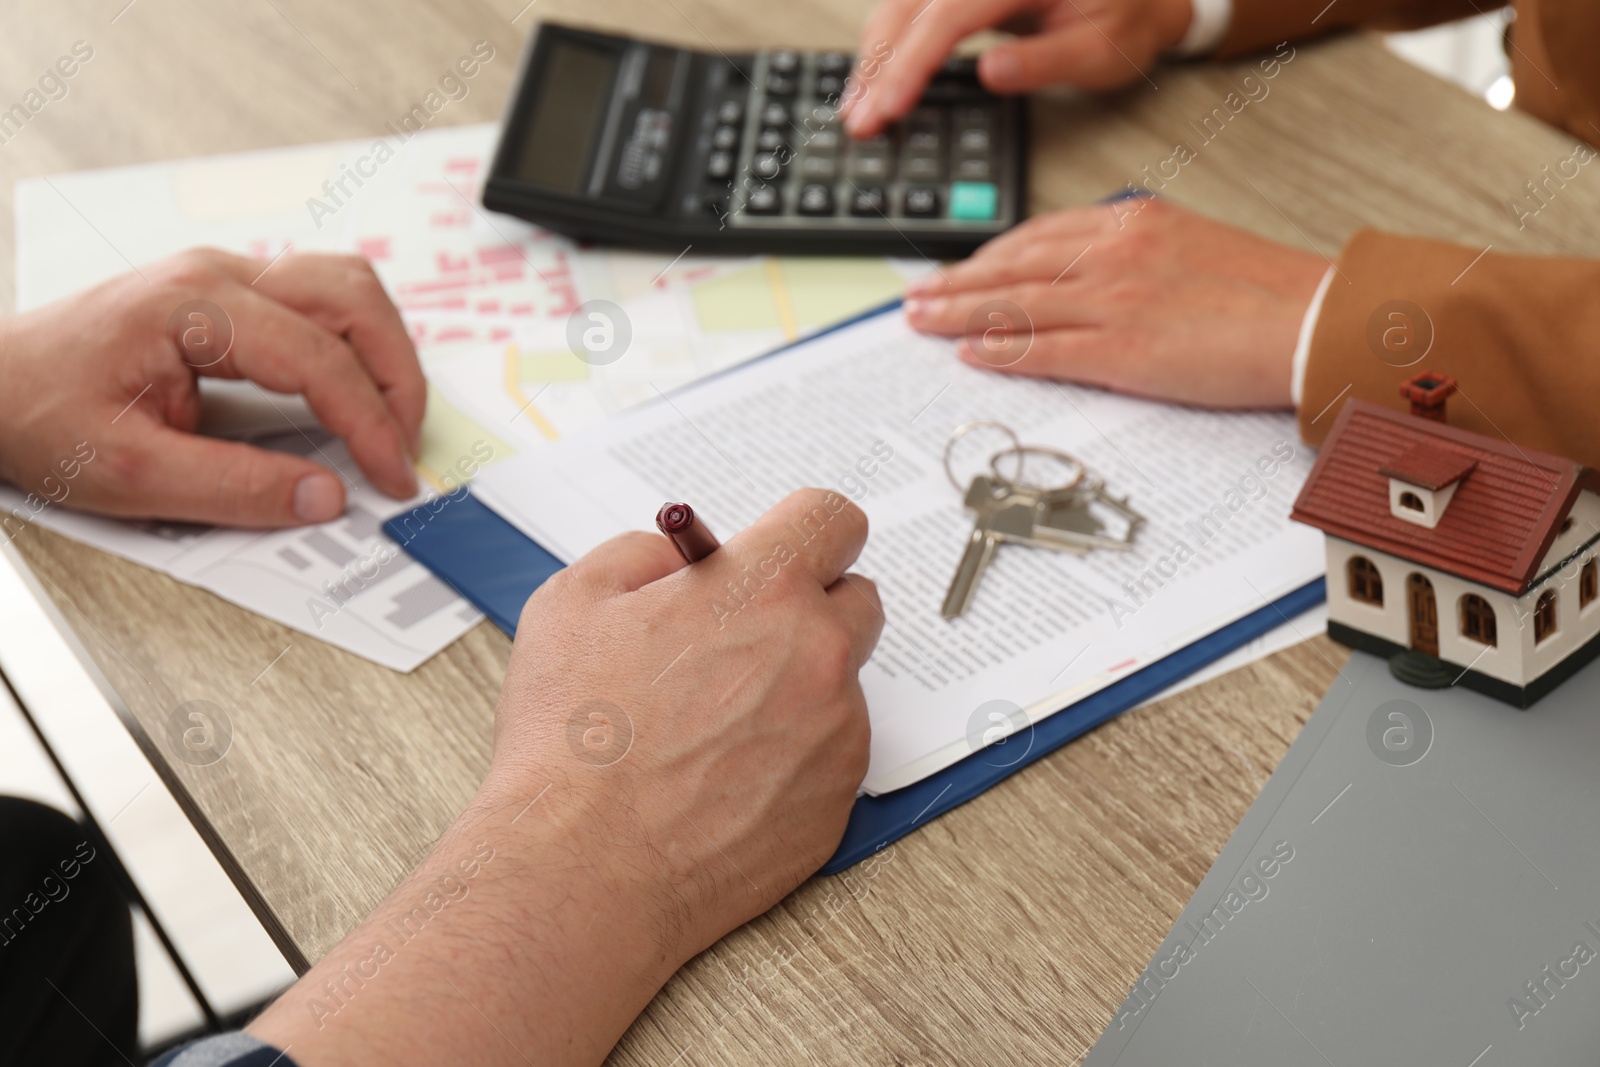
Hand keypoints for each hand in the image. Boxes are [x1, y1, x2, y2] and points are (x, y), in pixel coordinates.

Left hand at [0, 248, 423, 526]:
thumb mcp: (128, 472)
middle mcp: (219, 276)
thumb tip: (323, 497)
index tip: (392, 477)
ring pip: (345, 287)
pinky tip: (354, 392)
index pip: (321, 359)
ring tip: (390, 420)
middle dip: (397, 376)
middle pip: (353, 298)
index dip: (371, 425)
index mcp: (196, 306)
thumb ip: (233, 489)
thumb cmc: (36, 411)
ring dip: (383, 352)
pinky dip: (355, 345)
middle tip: (404, 446)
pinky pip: (320, 301)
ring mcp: (226, 279)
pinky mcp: (228, 297)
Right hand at [247, 488, 882, 1066]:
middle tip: (744, 638)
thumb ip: (643, 555)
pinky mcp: (837, 803)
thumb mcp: (575, 601)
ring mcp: (838, 734)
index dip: (805, 530)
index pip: (833, 520)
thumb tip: (682, 558)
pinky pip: (829, 758)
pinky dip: (791, 760)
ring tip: (709, 730)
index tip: (788, 548)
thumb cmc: (571, 740)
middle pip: (857, 600)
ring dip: (795, 690)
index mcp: (763, 590)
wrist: (582, 867)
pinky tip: (721, 781)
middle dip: (809, 608)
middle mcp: (820, 655)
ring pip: (838, 686)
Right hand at [842, 0, 1192, 137]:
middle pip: (911, 5)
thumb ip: (1045, 61)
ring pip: (902, 5)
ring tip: (858, 108)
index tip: (891, 107)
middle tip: (861, 121)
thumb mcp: (1101, 50)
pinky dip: (890, 44)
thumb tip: (988, 73)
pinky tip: (877, 78)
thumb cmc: (1128, 19)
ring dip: (875, 56)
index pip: (949, 14)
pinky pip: (913, 9)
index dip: (912, 62)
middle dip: (879, 65)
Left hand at [903, 198, 1328, 406]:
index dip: (988, 256)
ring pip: (1015, 305)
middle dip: (957, 283)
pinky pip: (1044, 349)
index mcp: (1131, 222)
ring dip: (960, 315)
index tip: (959, 269)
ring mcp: (1113, 301)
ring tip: (923, 324)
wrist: (1311, 321)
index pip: (1037, 236)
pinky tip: (970, 354)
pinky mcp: (1122, 350)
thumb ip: (1131, 252)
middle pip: (1013, 267)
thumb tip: (1086, 272)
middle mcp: (1114, 253)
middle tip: (917, 297)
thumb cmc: (1262, 291)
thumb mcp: (1188, 244)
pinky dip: (1001, 351)